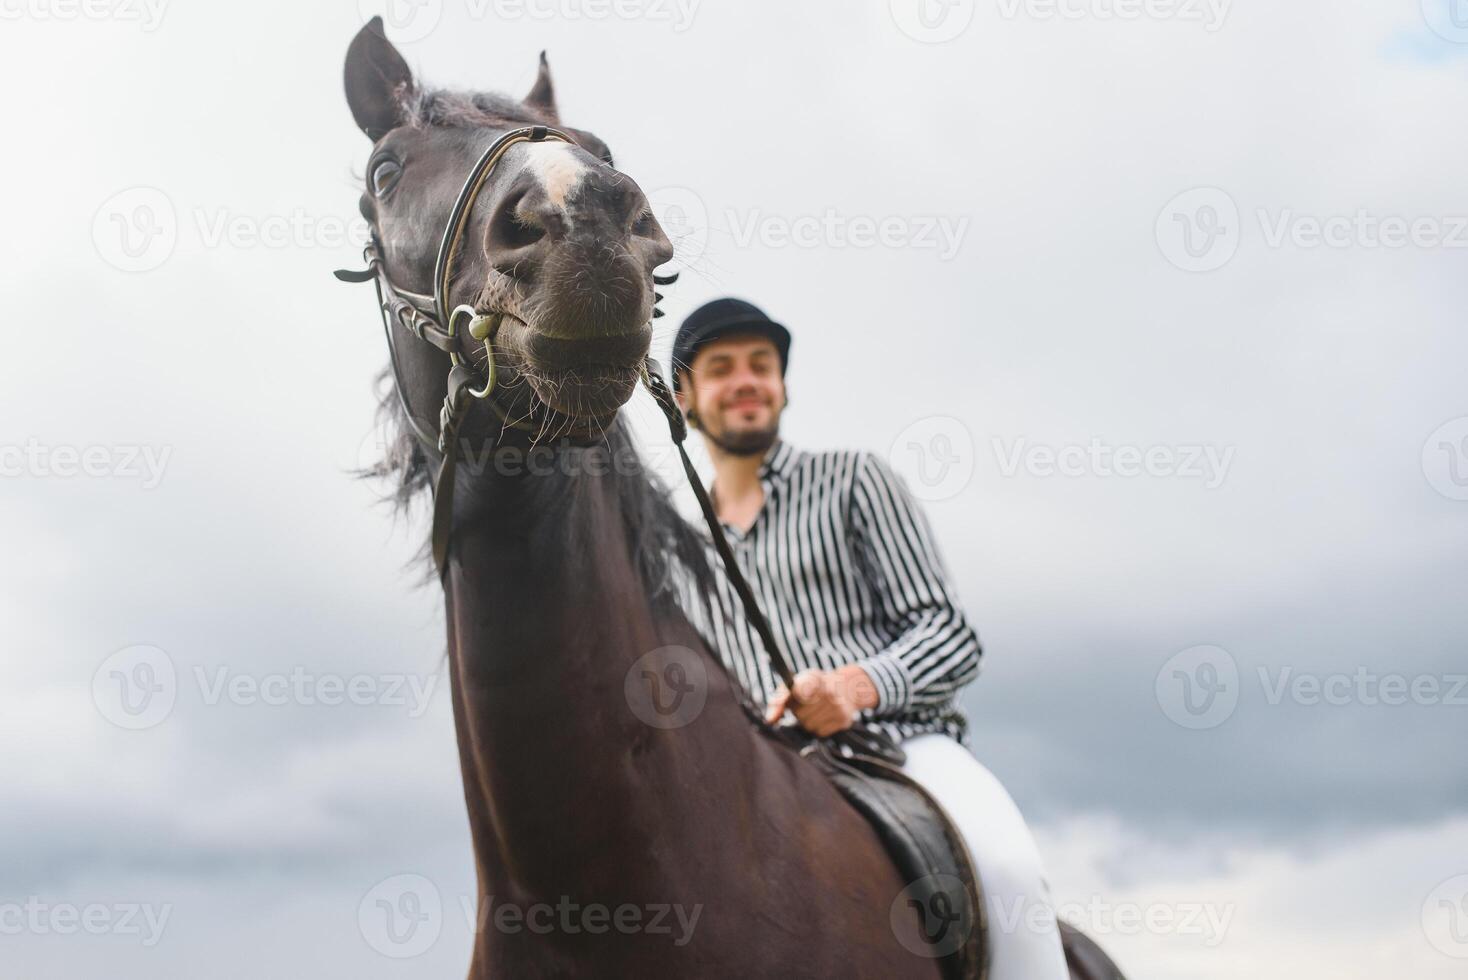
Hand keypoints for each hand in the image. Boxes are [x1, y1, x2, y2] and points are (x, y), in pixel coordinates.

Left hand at [764, 665, 879, 736]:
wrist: (846, 687)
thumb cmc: (812, 687)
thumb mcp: (795, 684)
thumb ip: (779, 700)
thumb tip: (770, 720)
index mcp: (815, 678)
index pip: (798, 694)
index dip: (793, 700)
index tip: (797, 697)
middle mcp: (829, 692)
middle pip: (800, 715)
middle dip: (799, 711)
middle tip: (806, 703)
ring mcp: (838, 706)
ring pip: (809, 726)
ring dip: (808, 720)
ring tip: (815, 709)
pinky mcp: (844, 720)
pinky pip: (820, 732)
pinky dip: (818, 726)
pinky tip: (824, 716)